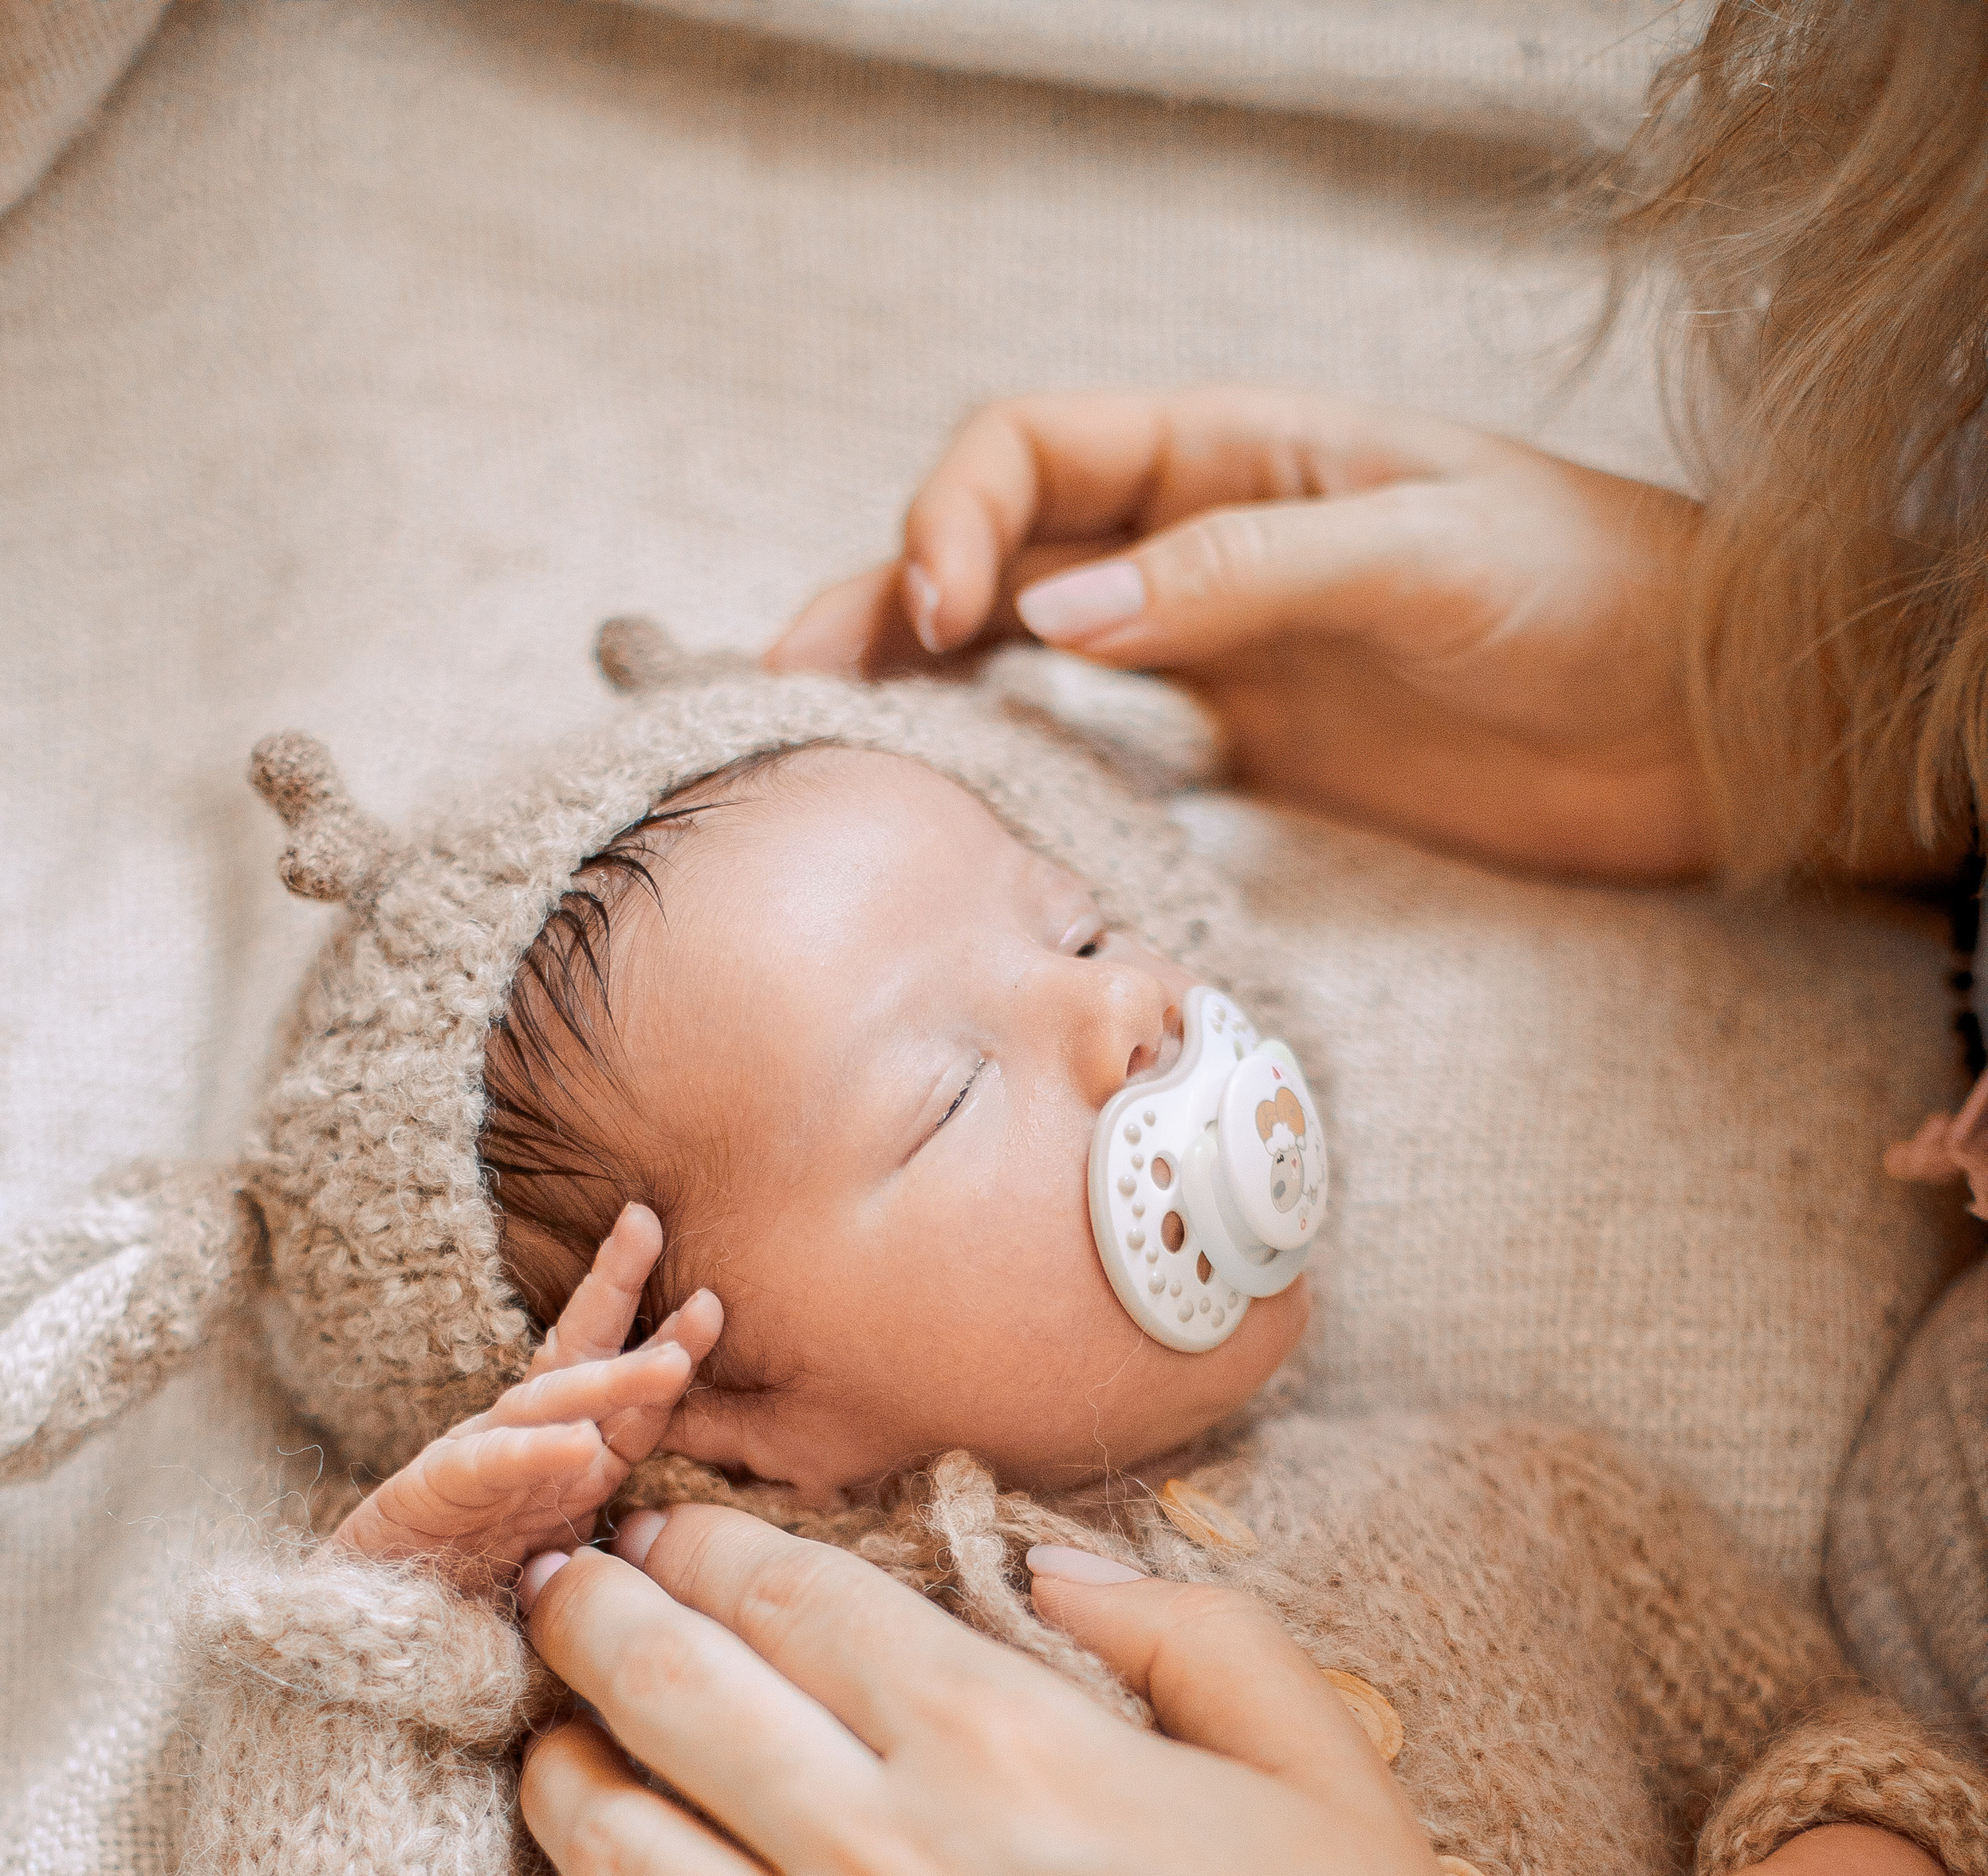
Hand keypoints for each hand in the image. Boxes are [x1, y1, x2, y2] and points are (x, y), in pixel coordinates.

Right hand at [334, 1203, 721, 1583]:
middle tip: (671, 1249)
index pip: (621, 1396)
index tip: (712, 1305)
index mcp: (559, 1456)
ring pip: (550, 1403)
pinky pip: (492, 1465)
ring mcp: (477, 1459)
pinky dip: (535, 1452)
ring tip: (676, 1362)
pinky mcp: (436, 1493)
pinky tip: (578, 1442)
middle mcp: (520, 1441)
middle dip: (621, 1293)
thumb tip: (692, 1550)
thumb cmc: (468, 1592)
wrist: (372, 1626)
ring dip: (615, 1381)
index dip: (665, 1346)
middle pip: (579, 1357)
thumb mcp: (558, 1561)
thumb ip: (612, 1541)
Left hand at [517, 1518, 1987, 1875]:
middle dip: (582, 1622)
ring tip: (560, 1756)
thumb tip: (1051, 1563)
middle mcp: (894, 1864)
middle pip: (659, 1695)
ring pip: (608, 1859)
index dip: (701, 1550)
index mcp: (1013, 1745)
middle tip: (561, 1603)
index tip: (670, 1542)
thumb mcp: (1328, 1770)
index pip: (787, 1598)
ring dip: (557, 1781)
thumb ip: (1189, 1630)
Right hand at [769, 388, 1713, 879]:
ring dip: (924, 691)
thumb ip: (1241, 576)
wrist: (1703, 722)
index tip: (941, 615)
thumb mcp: (1422, 554)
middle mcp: (1204, 544)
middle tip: (789, 689)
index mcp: (1236, 452)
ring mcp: (1215, 651)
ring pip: (1025, 654)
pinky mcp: (1249, 755)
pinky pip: (1100, 753)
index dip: (959, 515)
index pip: (1037, 449)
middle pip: (995, 550)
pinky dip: (1019, 771)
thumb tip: (1057, 613)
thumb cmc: (1594, 596)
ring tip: (827, 746)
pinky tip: (961, 809)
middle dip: (882, 602)